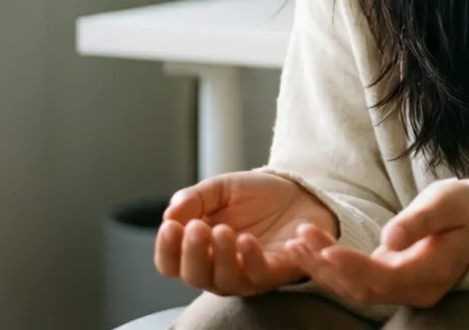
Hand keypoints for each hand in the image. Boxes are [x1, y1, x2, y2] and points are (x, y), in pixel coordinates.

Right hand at [155, 169, 335, 295]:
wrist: (301, 191)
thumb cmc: (258, 195)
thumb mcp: (222, 188)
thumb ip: (195, 198)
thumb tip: (169, 213)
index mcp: (200, 248)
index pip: (171, 263)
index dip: (166, 249)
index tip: (170, 226)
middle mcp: (219, 267)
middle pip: (194, 276)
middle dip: (191, 253)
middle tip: (196, 227)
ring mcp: (246, 274)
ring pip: (224, 280)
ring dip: (220, 257)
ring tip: (222, 230)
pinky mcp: (275, 272)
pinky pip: (259, 275)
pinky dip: (250, 260)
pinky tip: (246, 240)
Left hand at [282, 178, 468, 308]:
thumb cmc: (464, 208)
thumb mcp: (448, 204)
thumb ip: (419, 221)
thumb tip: (389, 239)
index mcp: (433, 272)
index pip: (385, 278)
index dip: (352, 266)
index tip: (325, 249)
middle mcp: (416, 290)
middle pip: (364, 289)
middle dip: (328, 267)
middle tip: (300, 239)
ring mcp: (403, 289)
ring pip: (356, 290)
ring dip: (323, 270)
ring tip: (295, 245)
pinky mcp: (391, 282)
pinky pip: (357, 282)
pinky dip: (331, 269)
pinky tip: (309, 252)